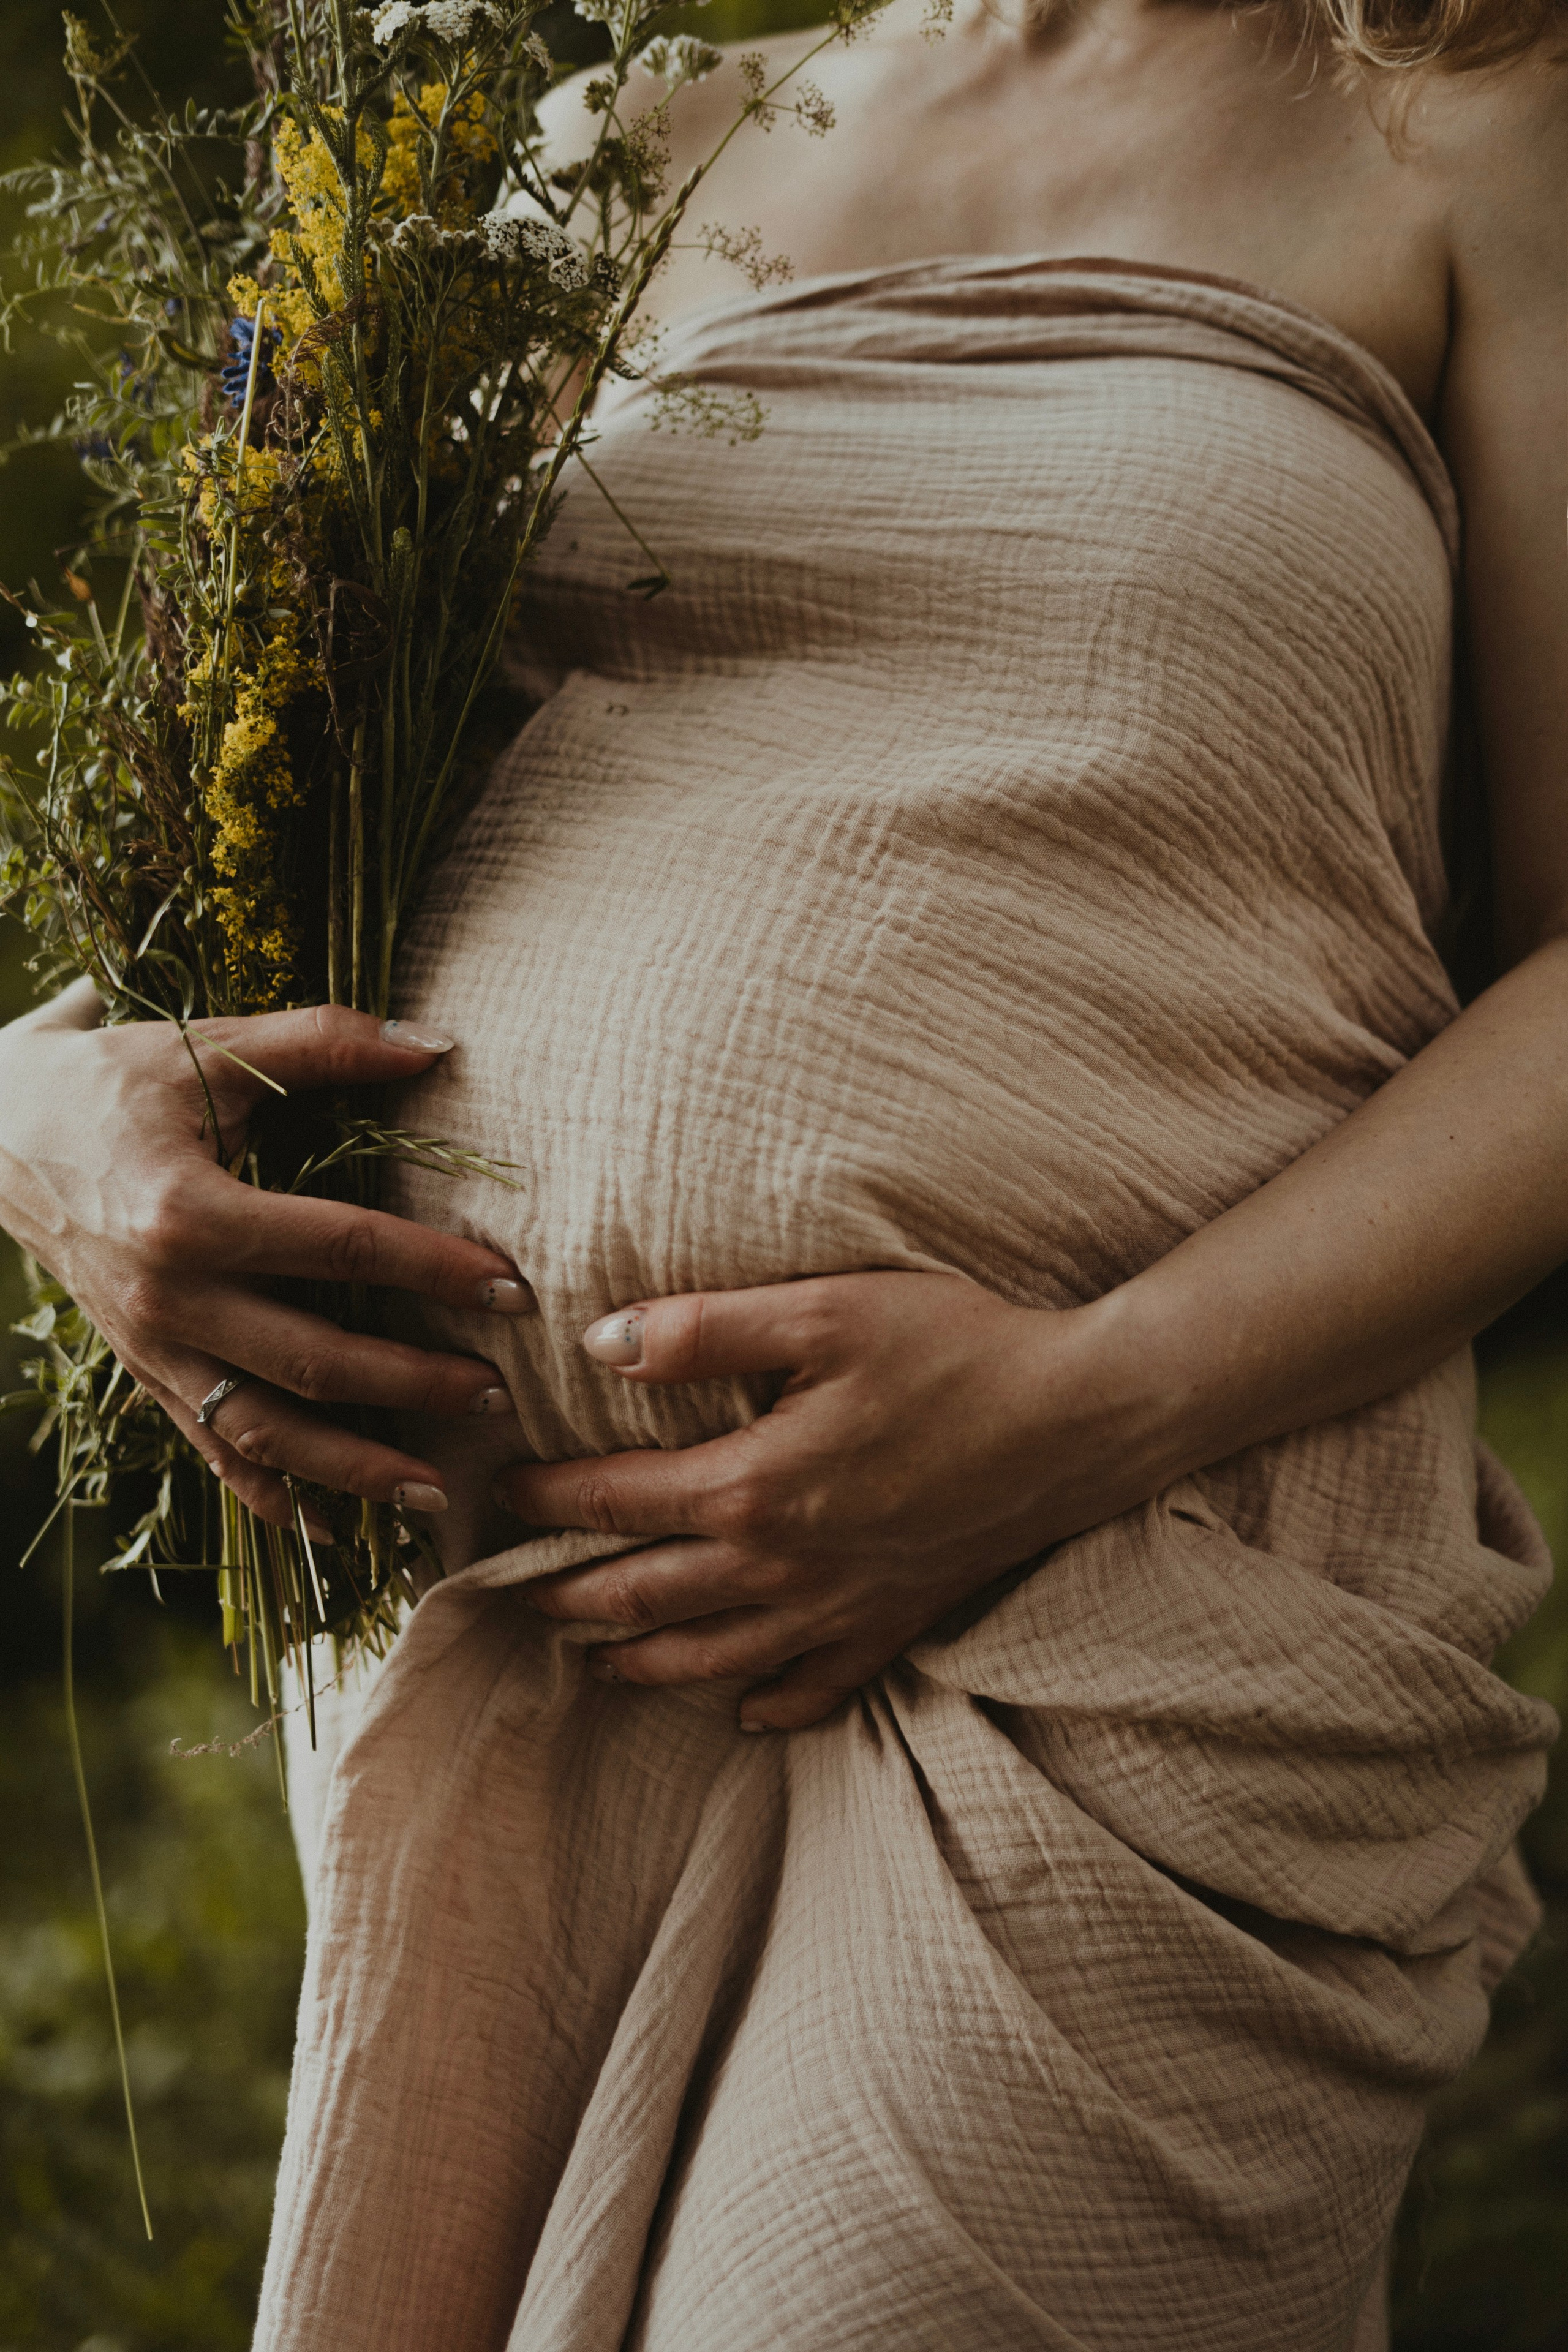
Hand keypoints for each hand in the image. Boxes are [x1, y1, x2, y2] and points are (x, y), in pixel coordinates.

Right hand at [0, 982, 533, 1531]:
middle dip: (414, 1385)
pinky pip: (214, 1452)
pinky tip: (338, 1533)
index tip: (510, 1290)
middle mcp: (168, 1299)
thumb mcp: (206, 1048)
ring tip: (441, 1489)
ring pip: (266, 1433)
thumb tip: (436, 1043)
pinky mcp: (143, 1374)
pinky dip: (274, 1499)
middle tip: (500, 1395)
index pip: (340, 1250)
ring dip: (357, 1469)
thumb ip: (322, 1042)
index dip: (433, 1270)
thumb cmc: (108, 1083)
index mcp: (188, 1214)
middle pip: (313, 1361)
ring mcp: (151, 1350)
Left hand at [495, 1271, 1168, 1730]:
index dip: (547, 1497)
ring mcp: (840, 1607)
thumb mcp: (826, 1310)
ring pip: (713, 1657)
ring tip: (594, 1654)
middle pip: (645, 1595)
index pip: (615, 1501)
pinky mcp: (897, 1622)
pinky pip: (816, 1687)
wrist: (1083, 1419)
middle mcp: (783, 1566)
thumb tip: (600, 1341)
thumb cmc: (958, 1349)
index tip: (502, 1490)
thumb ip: (704, 1327)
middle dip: (570, 1595)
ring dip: (642, 1658)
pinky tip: (743, 1707)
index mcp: (753, 1484)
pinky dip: (769, 1703)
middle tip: (517, 1593)